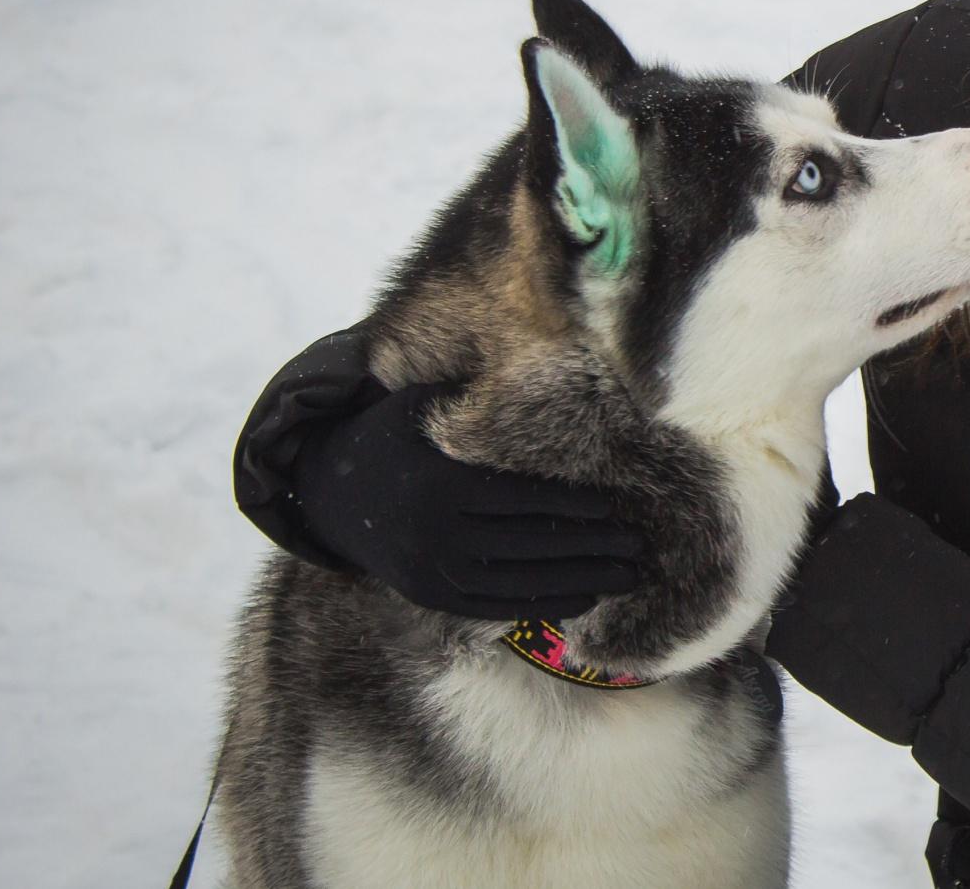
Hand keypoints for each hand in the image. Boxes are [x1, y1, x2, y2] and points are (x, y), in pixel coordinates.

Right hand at [236, 327, 642, 619]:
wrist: (327, 491)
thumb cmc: (392, 435)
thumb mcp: (420, 402)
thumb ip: (472, 392)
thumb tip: (543, 363)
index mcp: (441, 481)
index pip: (524, 499)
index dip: (576, 506)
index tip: (619, 508)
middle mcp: (436, 531)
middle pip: (532, 543)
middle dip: (593, 547)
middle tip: (642, 549)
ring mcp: (432, 570)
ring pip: (521, 581)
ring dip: (581, 581)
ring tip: (629, 577)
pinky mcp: (429, 595)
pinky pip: (497, 606)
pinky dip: (544, 605)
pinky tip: (585, 599)